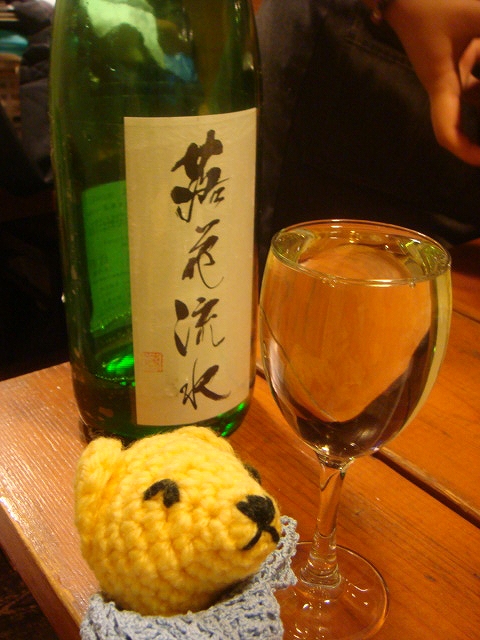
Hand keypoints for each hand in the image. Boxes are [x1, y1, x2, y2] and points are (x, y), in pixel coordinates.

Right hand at [384, 0, 479, 164]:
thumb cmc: (431, 0)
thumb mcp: (476, 14)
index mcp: (439, 81)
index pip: (447, 131)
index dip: (465, 151)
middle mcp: (443, 79)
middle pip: (467, 114)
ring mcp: (449, 65)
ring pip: (474, 92)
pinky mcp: (454, 50)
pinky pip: (474, 70)